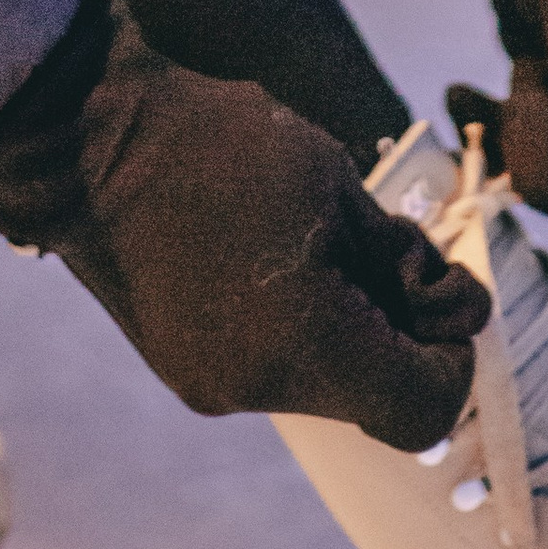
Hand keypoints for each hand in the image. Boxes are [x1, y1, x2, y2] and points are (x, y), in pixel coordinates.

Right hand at [0, 0, 485, 446]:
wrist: (92, 143)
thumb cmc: (223, 146)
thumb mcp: (340, 185)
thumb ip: (406, 261)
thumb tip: (455, 316)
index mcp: (305, 342)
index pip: (422, 405)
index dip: (452, 360)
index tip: (442, 299)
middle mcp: (256, 388)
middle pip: (374, 397)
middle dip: (401, 333)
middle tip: (388, 255)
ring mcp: (212, 387)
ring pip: (326, 384)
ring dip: (349, 329)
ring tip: (321, 246)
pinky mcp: (186, 373)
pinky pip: (277, 369)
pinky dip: (301, 329)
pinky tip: (276, 264)